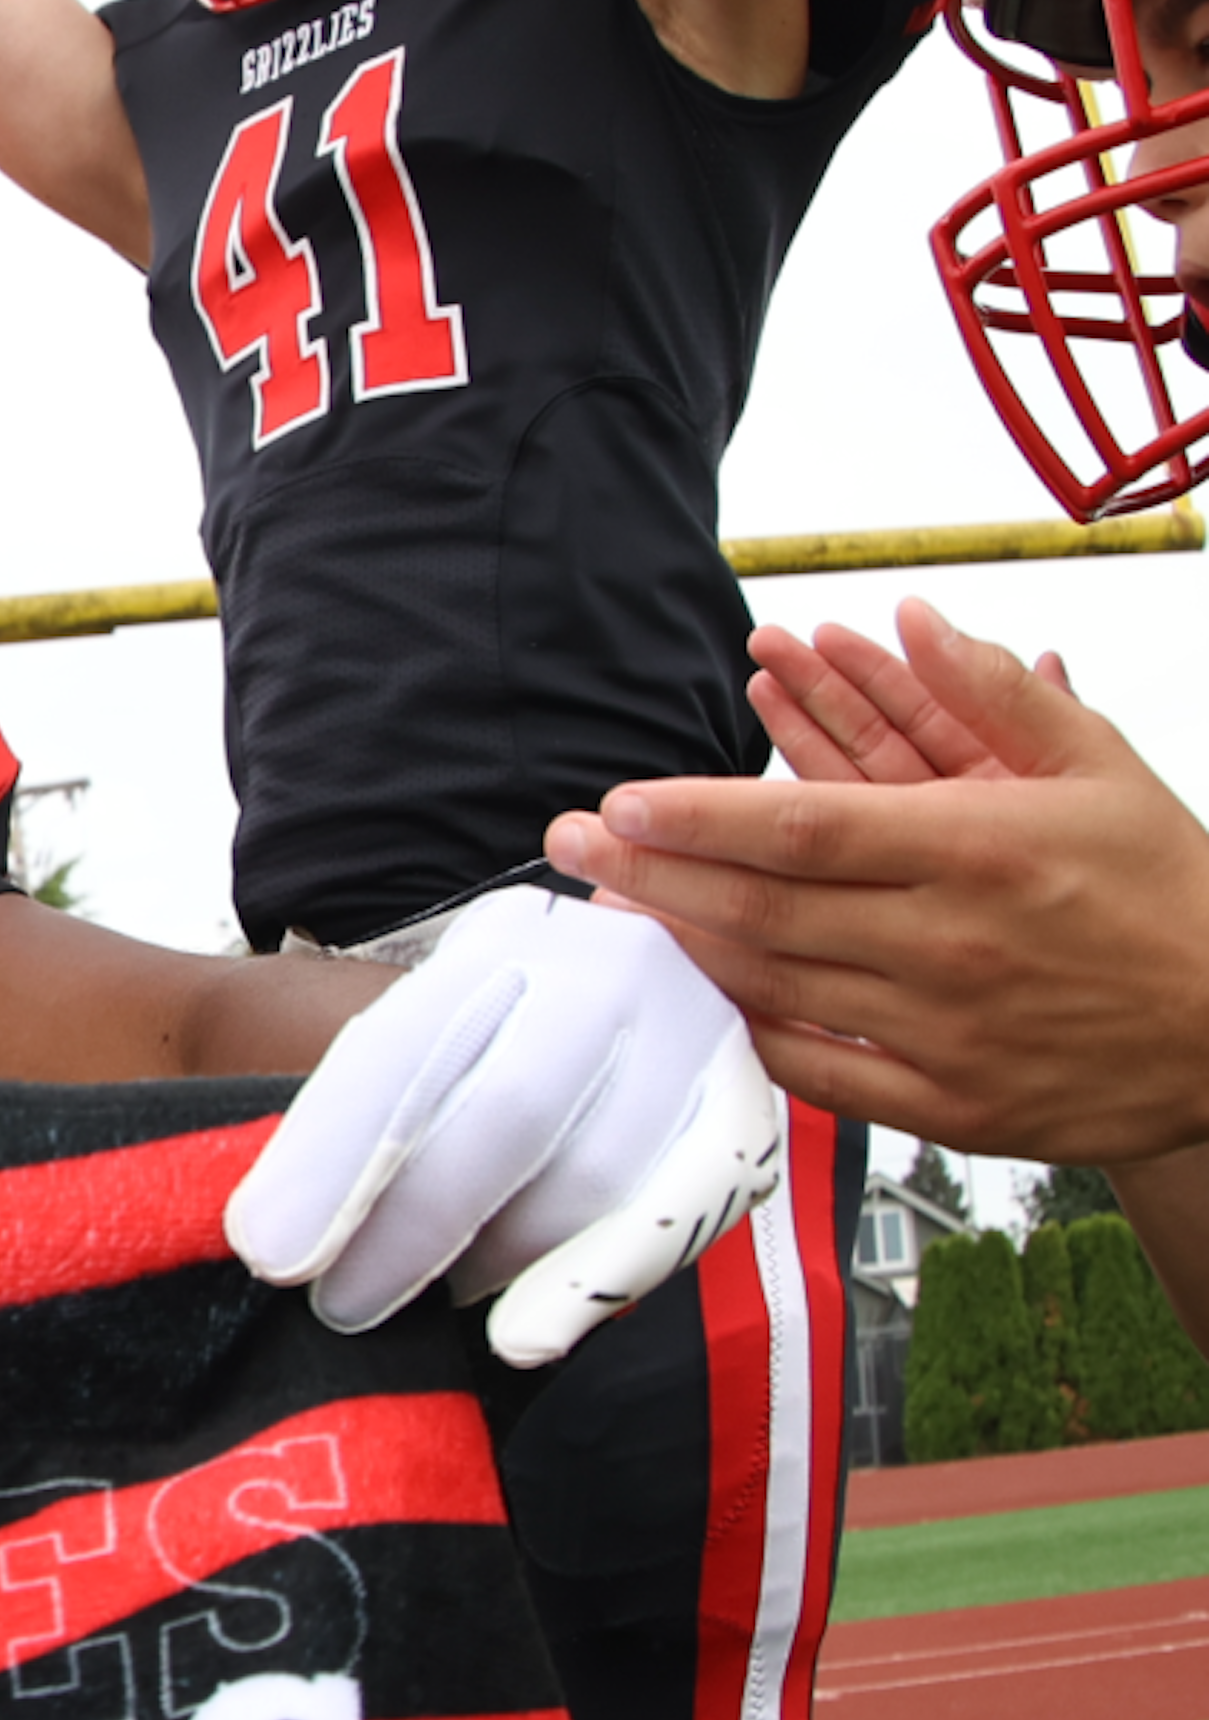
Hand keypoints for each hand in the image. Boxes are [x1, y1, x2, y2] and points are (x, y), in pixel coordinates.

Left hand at [227, 888, 781, 1363]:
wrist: (592, 1008)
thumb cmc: (460, 1055)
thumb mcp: (389, 1038)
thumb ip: (347, 1115)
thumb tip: (274, 1229)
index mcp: (499, 938)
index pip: (399, 1052)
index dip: (331, 1160)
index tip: (269, 1252)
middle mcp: (610, 966)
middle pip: (507, 1112)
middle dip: (413, 1225)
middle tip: (342, 1304)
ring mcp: (694, 1032)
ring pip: (595, 1174)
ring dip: (496, 1259)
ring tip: (426, 1301)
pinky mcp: (744, 1109)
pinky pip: (684, 1209)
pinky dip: (599, 1279)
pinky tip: (525, 1336)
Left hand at [552, 602, 1208, 1160]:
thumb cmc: (1166, 893)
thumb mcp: (1097, 771)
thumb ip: (991, 693)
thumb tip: (907, 617)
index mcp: (977, 852)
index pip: (800, 828)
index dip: (694, 817)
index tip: (618, 804)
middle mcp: (946, 944)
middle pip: (759, 908)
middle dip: (647, 875)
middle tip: (570, 846)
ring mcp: (940, 1032)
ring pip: (772, 984)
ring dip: (682, 943)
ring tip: (618, 906)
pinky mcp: (946, 1103)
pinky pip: (814, 1067)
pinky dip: (750, 1026)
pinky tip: (708, 987)